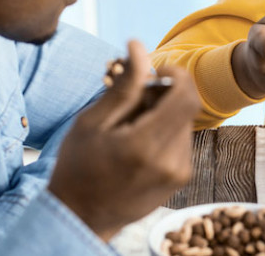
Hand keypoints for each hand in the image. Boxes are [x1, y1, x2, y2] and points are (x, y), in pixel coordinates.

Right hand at [47, 40, 200, 240]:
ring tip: (130, 126)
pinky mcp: (181, 180)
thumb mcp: (93, 121)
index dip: (177, 74)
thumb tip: (138, 46)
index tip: (155, 72)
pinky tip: (138, 142)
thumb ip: (124, 85)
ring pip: (184, 123)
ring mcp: (179, 174)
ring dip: (164, 114)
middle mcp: (171, 162)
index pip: (186, 96)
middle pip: (185, 107)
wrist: (80, 217)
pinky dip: (165, 132)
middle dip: (163, 95)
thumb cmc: (78, 167)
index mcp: (147, 146)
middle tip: (131, 101)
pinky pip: (181, 141)